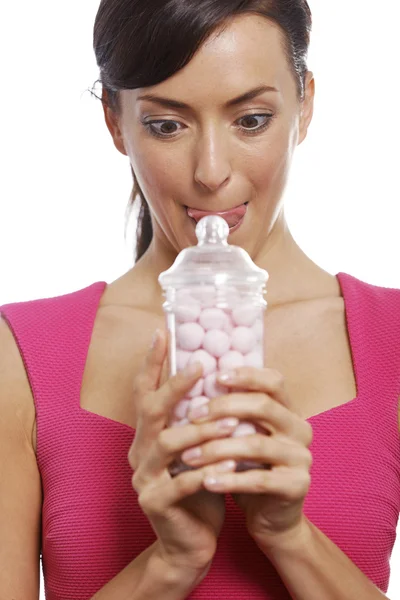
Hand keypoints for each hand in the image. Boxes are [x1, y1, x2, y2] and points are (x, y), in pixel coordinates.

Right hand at [128, 329, 238, 576]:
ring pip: (167, 443)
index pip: (144, 392)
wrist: (190, 542)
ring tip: (231, 422)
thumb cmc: (200, 486)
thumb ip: (200, 419)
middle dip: (175, 386)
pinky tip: (233, 461)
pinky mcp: (154, 503)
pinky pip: (180, 482)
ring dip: (201, 429)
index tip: (162, 331)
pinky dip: (207, 470)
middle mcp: (139, 452)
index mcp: (148, 435)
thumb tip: (220, 374)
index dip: (152, 362)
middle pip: (150, 411)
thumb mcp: (200, 449)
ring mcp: (143, 478)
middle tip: (200, 366)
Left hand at [182, 366, 312, 548]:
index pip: (274, 381)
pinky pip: (259, 479)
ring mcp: (302, 458)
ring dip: (217, 448)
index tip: (215, 376)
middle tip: (192, 415)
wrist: (271, 517)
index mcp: (289, 410)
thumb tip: (190, 386)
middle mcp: (300, 429)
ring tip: (188, 455)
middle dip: (223, 407)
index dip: (246, 375)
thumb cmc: (249, 468)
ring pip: (256, 444)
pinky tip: (206, 481)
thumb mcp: (241, 436)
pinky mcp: (297, 486)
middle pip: (263, 406)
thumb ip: (230, 414)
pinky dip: (229, 480)